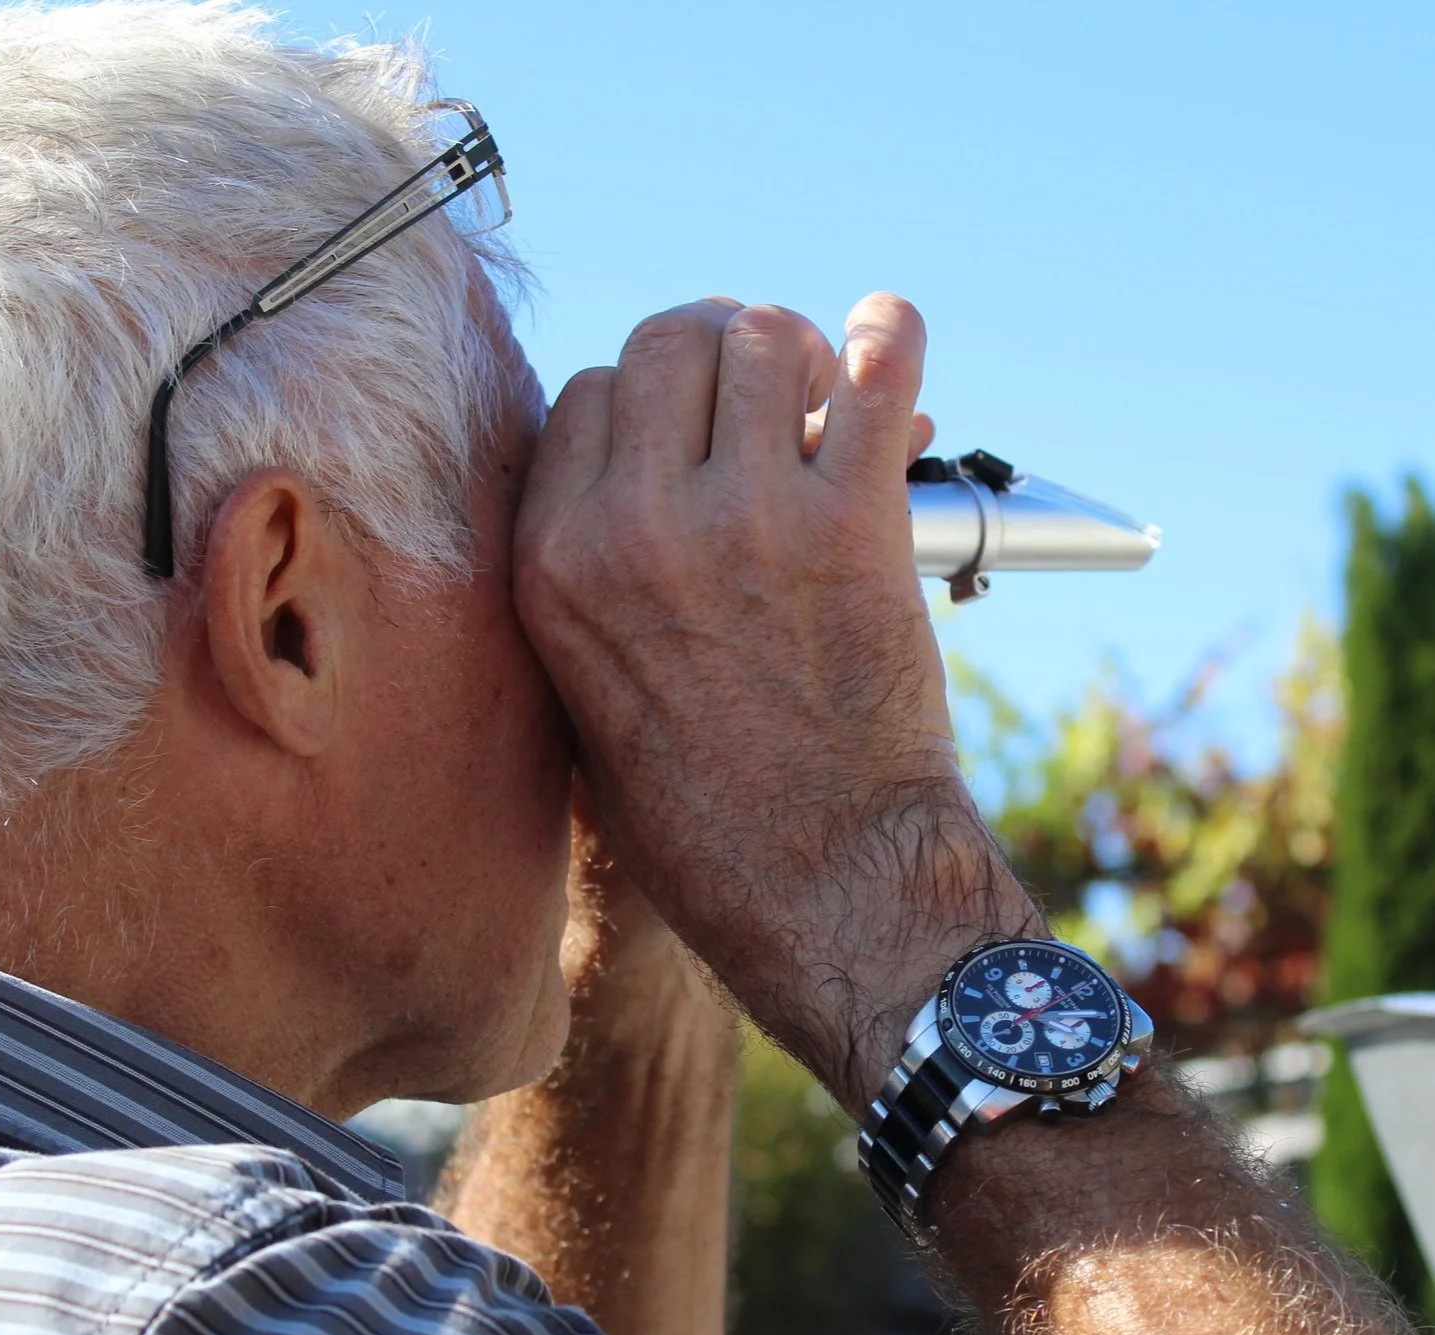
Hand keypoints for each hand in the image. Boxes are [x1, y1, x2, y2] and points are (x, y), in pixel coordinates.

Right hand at [514, 296, 1034, 1104]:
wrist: (823, 890)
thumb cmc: (707, 823)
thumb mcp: (585, 708)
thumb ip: (587, 591)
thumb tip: (627, 491)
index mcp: (551, 567)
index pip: (585, 395)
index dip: (645, 404)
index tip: (689, 432)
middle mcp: (631, 527)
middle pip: (667, 339)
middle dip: (718, 353)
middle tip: (765, 399)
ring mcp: (744, 518)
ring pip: (764, 338)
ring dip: (802, 355)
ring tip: (827, 400)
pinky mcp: (852, 526)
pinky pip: (876, 369)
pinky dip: (890, 339)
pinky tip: (887, 345)